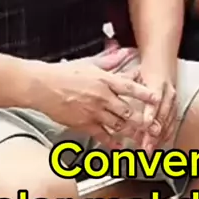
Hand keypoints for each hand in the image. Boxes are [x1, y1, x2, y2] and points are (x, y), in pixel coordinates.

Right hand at [29, 49, 157, 148]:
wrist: (41, 86)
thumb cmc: (63, 73)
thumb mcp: (89, 63)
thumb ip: (108, 61)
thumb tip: (122, 52)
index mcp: (105, 80)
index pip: (130, 87)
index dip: (145, 94)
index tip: (157, 99)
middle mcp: (102, 97)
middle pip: (128, 111)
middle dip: (144, 121)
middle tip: (155, 128)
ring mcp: (93, 112)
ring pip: (118, 126)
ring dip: (132, 133)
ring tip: (143, 139)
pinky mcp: (83, 124)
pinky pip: (102, 135)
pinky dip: (112, 142)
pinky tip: (119, 147)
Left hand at [133, 64, 177, 154]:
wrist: (163, 59)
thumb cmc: (147, 68)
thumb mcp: (136, 74)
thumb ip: (126, 86)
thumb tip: (112, 95)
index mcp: (157, 85)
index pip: (154, 104)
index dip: (150, 116)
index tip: (145, 126)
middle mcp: (167, 94)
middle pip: (162, 118)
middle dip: (154, 134)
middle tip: (146, 148)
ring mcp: (173, 101)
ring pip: (168, 123)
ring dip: (159, 138)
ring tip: (150, 151)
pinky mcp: (175, 106)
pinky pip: (172, 123)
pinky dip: (165, 134)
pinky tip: (159, 144)